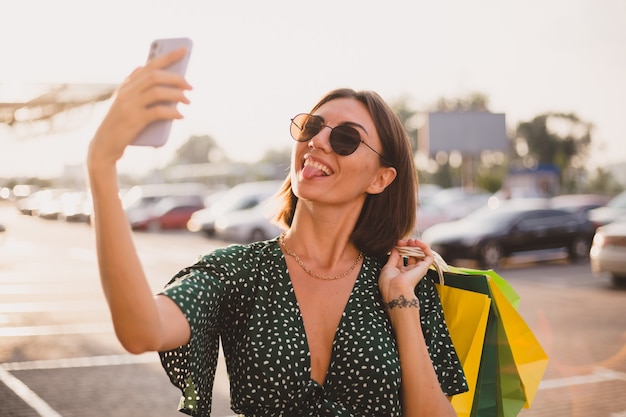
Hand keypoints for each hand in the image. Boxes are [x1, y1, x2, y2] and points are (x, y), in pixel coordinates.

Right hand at [87, 47, 191, 167]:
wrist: (104, 147)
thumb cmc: (120, 126)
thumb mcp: (124, 103)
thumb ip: (133, 87)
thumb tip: (143, 68)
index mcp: (126, 86)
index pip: (149, 65)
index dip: (167, 56)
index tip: (184, 50)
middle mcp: (126, 92)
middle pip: (155, 76)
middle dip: (176, 78)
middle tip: (190, 86)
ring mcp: (129, 106)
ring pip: (158, 92)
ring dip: (177, 95)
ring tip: (188, 101)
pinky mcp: (133, 120)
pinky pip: (158, 112)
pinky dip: (172, 112)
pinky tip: (180, 115)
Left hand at [379, 239, 433, 304]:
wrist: (395, 289)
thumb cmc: (389, 282)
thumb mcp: (388, 266)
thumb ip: (393, 256)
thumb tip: (396, 247)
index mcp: (400, 271)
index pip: (402, 255)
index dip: (400, 247)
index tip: (396, 243)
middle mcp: (409, 270)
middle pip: (411, 253)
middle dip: (407, 245)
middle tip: (402, 241)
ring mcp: (417, 269)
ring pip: (420, 253)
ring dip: (415, 244)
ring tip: (410, 241)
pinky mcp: (424, 268)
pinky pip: (429, 256)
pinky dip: (425, 247)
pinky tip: (417, 242)